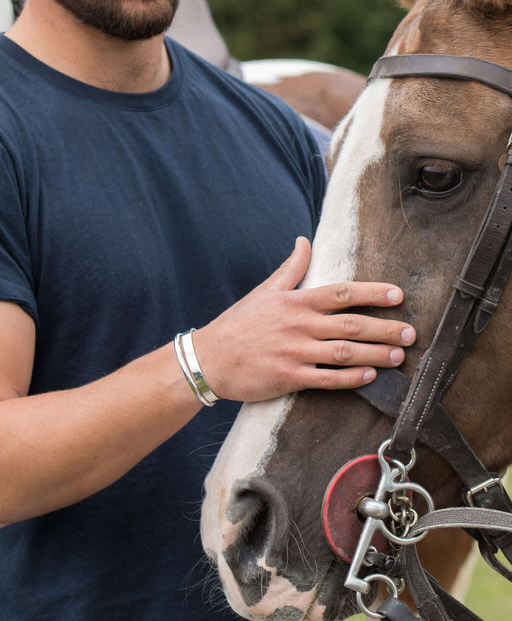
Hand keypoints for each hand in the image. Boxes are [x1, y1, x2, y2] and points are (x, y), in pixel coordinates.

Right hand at [193, 237, 414, 402]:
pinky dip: (352, 378)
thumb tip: (304, 241)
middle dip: (385, 328)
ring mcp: (295, 352)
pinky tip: (371, 376)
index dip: (372, 292)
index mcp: (294, 302)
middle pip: (351, 324)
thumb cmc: (238, 323)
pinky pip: (328, 379)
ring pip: (345, 352)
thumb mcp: (264, 290)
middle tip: (410, 333)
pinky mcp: (289, 377)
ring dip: (376, 354)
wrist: (209, 358)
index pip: (340, 293)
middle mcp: (298, 325)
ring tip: (399, 356)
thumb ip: (290, 268)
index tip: (397, 295)